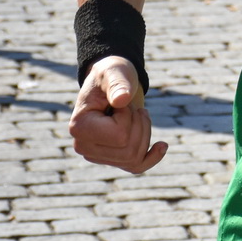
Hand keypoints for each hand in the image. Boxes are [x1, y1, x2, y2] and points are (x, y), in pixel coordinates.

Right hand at [69, 55, 166, 173]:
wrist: (114, 81)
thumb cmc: (112, 74)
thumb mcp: (115, 72)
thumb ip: (117, 84)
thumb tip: (121, 100)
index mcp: (79, 128)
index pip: (120, 136)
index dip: (129, 116)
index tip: (121, 101)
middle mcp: (84, 146)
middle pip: (129, 150)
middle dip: (140, 124)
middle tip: (130, 106)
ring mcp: (97, 155)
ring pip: (135, 158)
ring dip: (144, 131)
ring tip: (136, 113)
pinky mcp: (111, 158)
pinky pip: (135, 167)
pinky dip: (152, 158)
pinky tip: (162, 145)